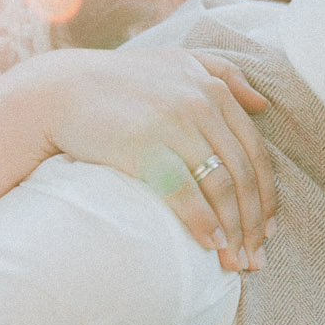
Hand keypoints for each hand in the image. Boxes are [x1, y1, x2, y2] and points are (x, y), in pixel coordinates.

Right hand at [33, 45, 275, 269]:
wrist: (58, 90)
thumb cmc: (119, 83)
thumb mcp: (177, 62)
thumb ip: (223, 74)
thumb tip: (263, 103)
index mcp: (212, 88)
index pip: (254, 150)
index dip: (266, 196)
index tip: (266, 231)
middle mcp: (199, 102)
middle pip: (242, 173)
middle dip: (253, 223)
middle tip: (256, 259)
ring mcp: (172, 124)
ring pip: (220, 186)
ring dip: (232, 230)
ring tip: (235, 262)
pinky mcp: (144, 146)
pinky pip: (185, 192)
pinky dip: (202, 222)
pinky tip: (209, 245)